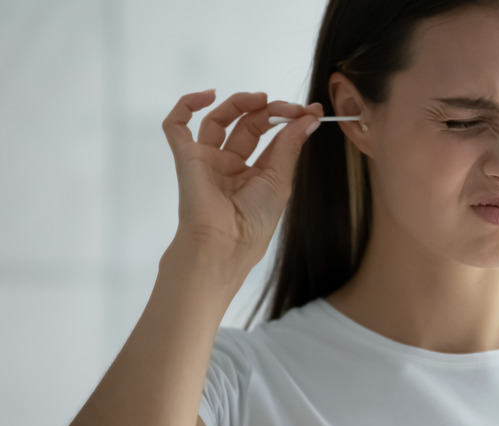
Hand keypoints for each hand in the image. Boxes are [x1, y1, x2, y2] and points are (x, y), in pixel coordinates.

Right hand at [161, 89, 322, 275]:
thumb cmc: (253, 223)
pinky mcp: (186, 158)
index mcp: (256, 174)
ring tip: (259, 99)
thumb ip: (290, 146)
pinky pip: (177, 126)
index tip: (310, 111)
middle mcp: (231, 165)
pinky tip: (207, 96)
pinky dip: (187, 105)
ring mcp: (208, 160)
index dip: (289, 120)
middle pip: (248, 124)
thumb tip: (310, 118)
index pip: (271, 137)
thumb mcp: (280, 181)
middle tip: (288, 107)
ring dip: (239, 103)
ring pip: (218, 120)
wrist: (222, 245)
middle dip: (270, 110)